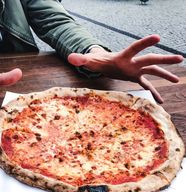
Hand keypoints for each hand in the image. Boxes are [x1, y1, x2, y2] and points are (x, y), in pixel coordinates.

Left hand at [68, 34, 183, 102]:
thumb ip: (80, 59)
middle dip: (164, 59)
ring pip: (153, 71)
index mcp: (123, 56)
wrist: (104, 64)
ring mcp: (135, 70)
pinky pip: (146, 85)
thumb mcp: (89, 61)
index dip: (144, 43)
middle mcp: (132, 62)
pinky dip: (153, 92)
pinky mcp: (135, 77)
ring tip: (176, 80)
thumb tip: (69, 57)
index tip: (157, 37)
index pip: (134, 48)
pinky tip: (160, 101)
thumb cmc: (98, 61)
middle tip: (180, 58)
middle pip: (150, 59)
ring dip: (165, 75)